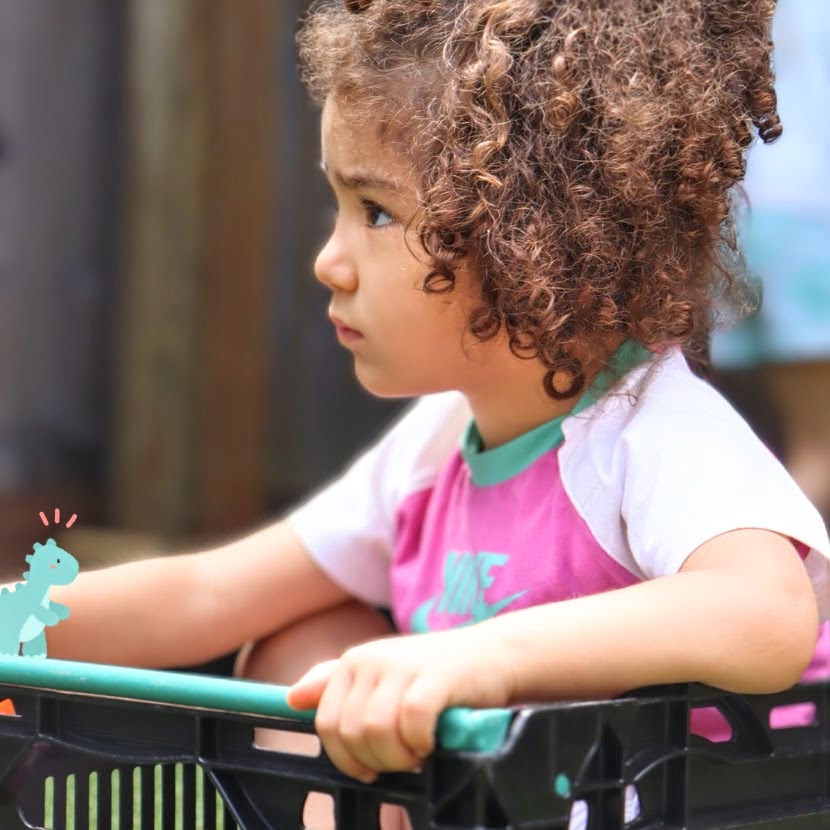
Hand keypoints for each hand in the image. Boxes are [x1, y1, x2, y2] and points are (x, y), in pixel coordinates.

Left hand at [285, 627, 513, 782]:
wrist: (493, 653)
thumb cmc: (435, 674)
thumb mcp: (383, 674)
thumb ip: (337, 684)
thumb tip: (292, 697)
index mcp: (353, 661)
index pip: (326, 723)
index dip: (346, 757)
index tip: (371, 766)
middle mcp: (371, 658)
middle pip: (350, 732)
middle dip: (376, 760)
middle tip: (404, 759)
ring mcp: (403, 665)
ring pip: (375, 731)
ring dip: (398, 756)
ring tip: (418, 753)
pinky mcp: (435, 676)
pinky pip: (411, 722)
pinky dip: (420, 743)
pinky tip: (433, 741)